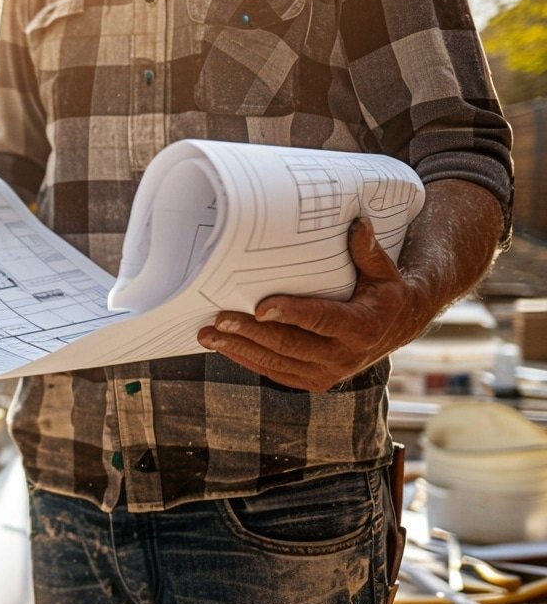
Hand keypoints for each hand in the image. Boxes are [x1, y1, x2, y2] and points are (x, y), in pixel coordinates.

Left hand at [196, 216, 432, 391]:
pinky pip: (275, 372)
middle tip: (219, 318)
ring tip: (208, 334)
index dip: (291, 314)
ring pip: (276, 362)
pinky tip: (223, 346)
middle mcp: (344, 356)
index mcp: (362, 327)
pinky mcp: (313, 381)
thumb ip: (368, 251)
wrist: (396, 328)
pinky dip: (247, 359)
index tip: (260, 306)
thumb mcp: (384, 272)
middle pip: (290, 345)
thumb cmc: (385, 293)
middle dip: (251, 332)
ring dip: (239, 348)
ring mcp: (327, 373)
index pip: (322, 320)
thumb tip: (360, 223)